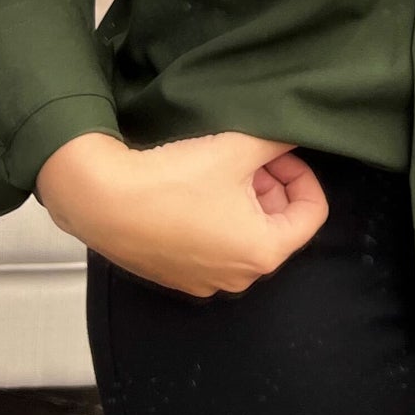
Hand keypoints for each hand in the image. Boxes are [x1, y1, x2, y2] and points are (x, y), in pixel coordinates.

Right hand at [39, 130, 328, 298]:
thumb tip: (297, 132)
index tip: (277, 152)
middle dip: (270, 185)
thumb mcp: (237, 148)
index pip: (312, 213)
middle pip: (277, 224)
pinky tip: (192, 189)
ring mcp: (205, 282)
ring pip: (244, 233)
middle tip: (246, 154)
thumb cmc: (173, 179)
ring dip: (243, 199)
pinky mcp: (177, 276)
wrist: (102, 201)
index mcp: (263, 252)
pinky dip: (216, 218)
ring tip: (218, 167)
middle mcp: (239, 277)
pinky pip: (214, 246)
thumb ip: (278, 140)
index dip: (301, 174)